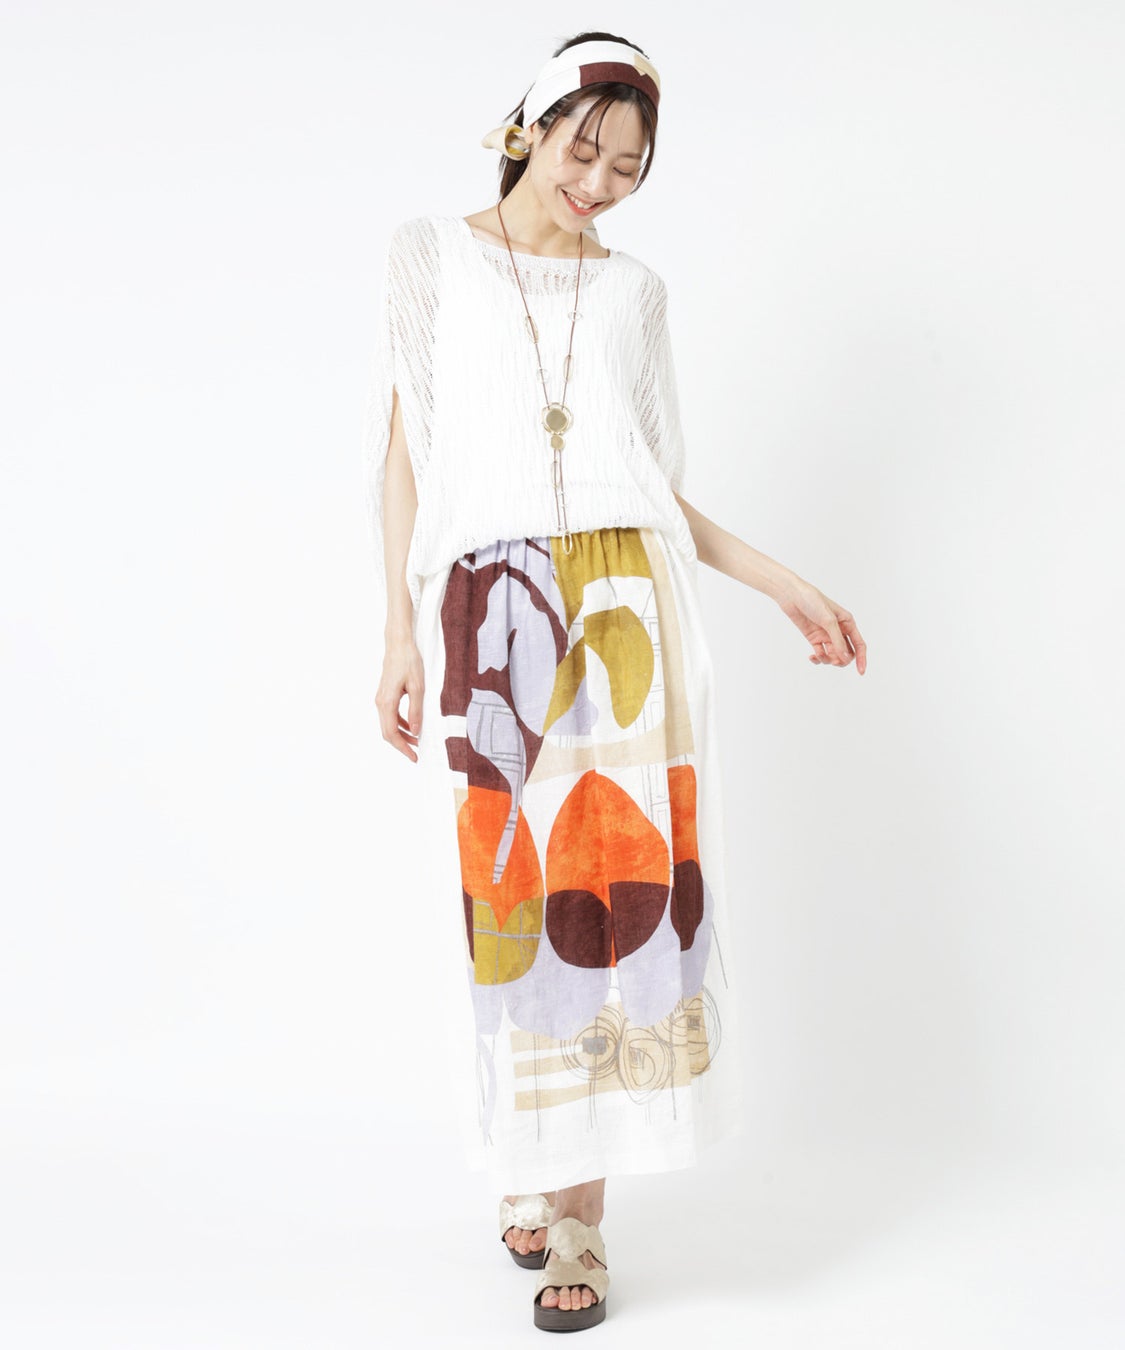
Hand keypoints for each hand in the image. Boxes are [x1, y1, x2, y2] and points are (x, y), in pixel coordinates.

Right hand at [375, 638, 425, 759]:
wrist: (398, 644)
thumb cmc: (408, 661)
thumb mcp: (418, 687)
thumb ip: (416, 711)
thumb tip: (416, 731)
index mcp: (387, 702)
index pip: (391, 733)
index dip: (402, 748)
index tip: (414, 757)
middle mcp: (380, 703)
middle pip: (387, 732)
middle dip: (402, 745)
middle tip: (416, 754)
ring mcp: (381, 699)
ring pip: (388, 725)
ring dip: (402, 735)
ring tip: (418, 741)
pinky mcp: (384, 695)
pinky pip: (391, 715)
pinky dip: (401, 724)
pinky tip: (412, 726)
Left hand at [778, 580, 866, 673]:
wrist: (792, 596)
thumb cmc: (812, 601)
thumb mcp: (828, 620)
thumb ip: (837, 640)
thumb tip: (845, 658)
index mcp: (847, 623)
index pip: (859, 645)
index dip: (862, 659)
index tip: (861, 672)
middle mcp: (839, 630)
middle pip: (846, 653)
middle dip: (841, 660)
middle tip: (833, 660)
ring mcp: (826, 635)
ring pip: (833, 655)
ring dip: (827, 660)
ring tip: (818, 655)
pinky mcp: (814, 638)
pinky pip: (820, 654)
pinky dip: (818, 658)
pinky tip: (812, 656)